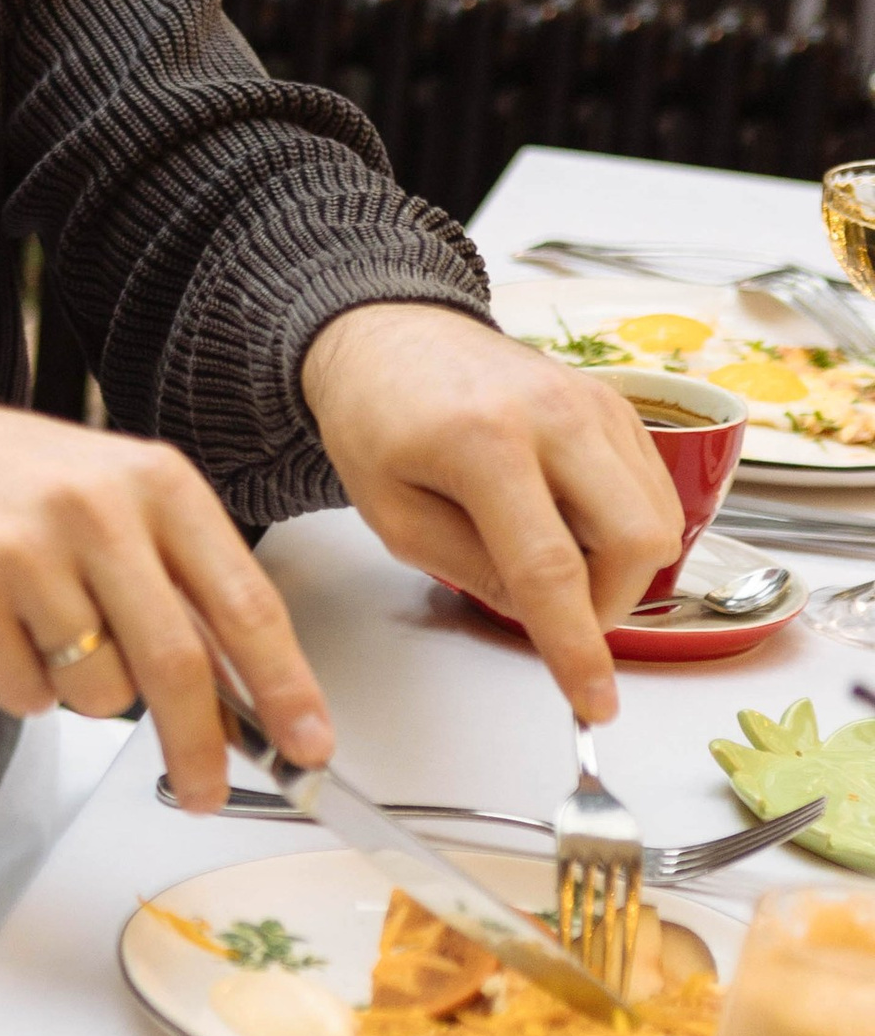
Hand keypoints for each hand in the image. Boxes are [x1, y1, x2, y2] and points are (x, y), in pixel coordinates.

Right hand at [0, 397, 330, 810]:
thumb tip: (253, 704)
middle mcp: (97, 510)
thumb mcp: (139, 508)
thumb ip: (195, 593)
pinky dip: (31, 689)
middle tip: (207, 789)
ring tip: (67, 639)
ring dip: (94, 696)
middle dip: (198, 745)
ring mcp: (25, 549)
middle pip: (173, 663)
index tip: (308, 743)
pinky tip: (17, 634)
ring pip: (97, 690)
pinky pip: (25, 694)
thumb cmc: (49, 489)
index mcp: (161, 486)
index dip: (284, 685)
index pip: (245, 602)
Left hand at [300, 303, 680, 724]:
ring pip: (658, 519)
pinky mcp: (617, 405)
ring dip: (618, 568)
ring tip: (549, 558)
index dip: (576, 646)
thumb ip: (465, 569)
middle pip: (636, 541)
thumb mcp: (390, 513)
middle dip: (609, 605)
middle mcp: (555, 415)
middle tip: (556, 615)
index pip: (550, 567)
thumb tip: (537, 612)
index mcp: (483, 442)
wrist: (393, 334)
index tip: (594, 700)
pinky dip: (624, 527)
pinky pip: (653, 489)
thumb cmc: (378, 417)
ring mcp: (596, 403)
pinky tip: (568, 522)